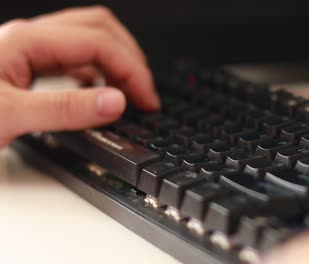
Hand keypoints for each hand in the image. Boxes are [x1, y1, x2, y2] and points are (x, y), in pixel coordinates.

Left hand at [0, 6, 159, 146]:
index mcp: (27, 40)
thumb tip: (114, 102)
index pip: (98, 43)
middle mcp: (30, 38)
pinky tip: (102, 90)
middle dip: (130, 59)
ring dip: (117, 62)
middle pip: (100, 28)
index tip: (146, 101)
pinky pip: (75, 58)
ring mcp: (29, 49)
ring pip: (90, 39)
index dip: (131, 71)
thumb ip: (63, 109)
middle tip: (144, 94)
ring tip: (130, 92)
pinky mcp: (27, 65)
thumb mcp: (8, 116)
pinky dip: (99, 72)